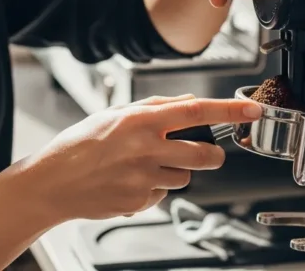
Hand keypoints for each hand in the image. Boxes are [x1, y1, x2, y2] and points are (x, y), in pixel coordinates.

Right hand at [24, 94, 261, 220]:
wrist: (52, 182)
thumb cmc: (79, 144)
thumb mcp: (114, 113)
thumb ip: (155, 107)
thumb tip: (189, 102)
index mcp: (140, 121)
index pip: (196, 111)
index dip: (229, 110)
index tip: (251, 109)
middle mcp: (145, 149)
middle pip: (204, 155)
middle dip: (214, 155)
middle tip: (209, 152)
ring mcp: (143, 178)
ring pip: (185, 176)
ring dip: (175, 171)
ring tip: (144, 165)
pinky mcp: (140, 202)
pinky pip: (162, 194)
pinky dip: (154, 188)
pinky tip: (130, 181)